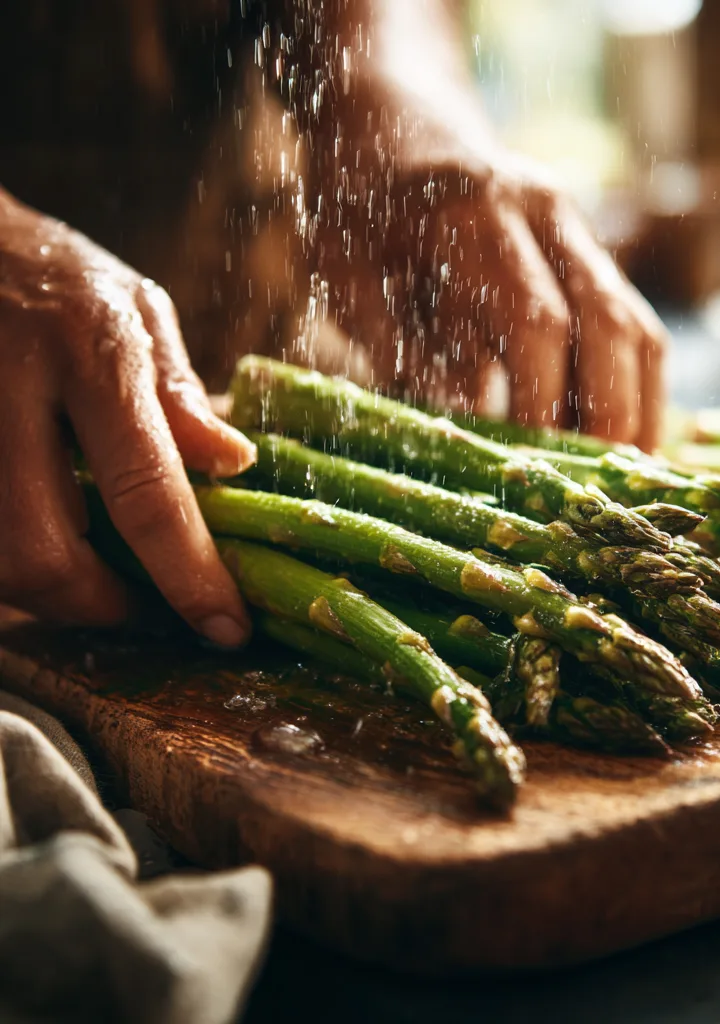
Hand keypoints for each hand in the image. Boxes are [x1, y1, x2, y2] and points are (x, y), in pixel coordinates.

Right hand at [0, 189, 254, 641]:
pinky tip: (46, 538)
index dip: (189, 575)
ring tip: (91, 578)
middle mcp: (8, 386)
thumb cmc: (50, 270)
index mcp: (89, 350)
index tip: (225, 628)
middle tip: (137, 606)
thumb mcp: (136, 309)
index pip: (148, 490)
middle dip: (95, 604)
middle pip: (42, 550)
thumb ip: (179, 395)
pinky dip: (9, 558)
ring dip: (44, 592)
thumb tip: (233, 465)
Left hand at [307, 30, 667, 448]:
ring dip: (640, 411)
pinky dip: (635, 390)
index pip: (538, 322)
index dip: (542, 404)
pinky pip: (635, 329)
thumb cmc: (361, 207)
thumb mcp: (353, 277)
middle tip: (598, 496)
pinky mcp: (591, 258)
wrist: (398, 119)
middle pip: (613, 325)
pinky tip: (621, 441)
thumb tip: (466, 428)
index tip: (533, 472)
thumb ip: (404, 349)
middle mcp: (549, 214)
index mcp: (478, 213)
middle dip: (612, 419)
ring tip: (626, 482)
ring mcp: (580, 232)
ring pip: (640, 328)